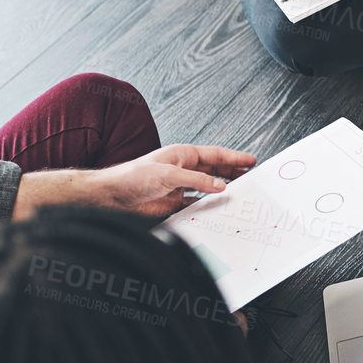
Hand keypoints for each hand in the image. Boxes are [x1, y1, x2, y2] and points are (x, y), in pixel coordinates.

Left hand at [14, 145, 256, 220]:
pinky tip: (218, 207)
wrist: (111, 197)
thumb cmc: (132, 177)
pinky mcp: (173, 203)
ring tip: (240, 193)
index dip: (234, 158)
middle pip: (214, 170)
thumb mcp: (168, 175)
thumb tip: (220, 186)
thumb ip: (197, 180)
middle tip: (251, 178)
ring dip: (222, 190)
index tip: (250, 160)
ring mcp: (179, 186)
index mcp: (182, 155)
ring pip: (207, 187)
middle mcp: (183, 169)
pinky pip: (196, 203)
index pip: (214, 155)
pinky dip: (208, 205)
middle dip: (233, 173)